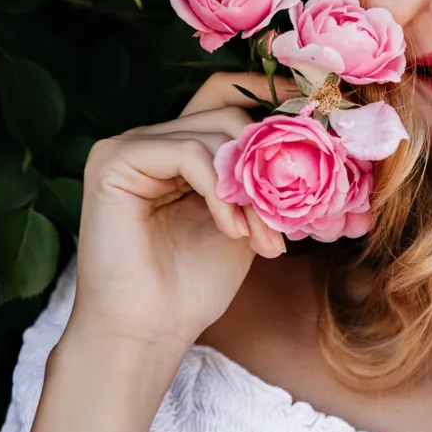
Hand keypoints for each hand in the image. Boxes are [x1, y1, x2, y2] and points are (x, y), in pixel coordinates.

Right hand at [69, 73, 298, 355]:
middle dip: (269, 158)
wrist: (148, 334)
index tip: (318, 119)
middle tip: (293, 210)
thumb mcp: (247, 219)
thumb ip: (264, 176)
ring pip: (213, 133)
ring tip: (264, 237)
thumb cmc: (194, 285)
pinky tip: (232, 232)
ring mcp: (128, 146)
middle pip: (226, 112)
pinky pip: (187, 152)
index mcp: (177, 147)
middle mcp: (149, 138)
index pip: (226, 97)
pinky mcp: (112, 160)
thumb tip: (317, 133)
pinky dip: (220, 191)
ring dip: (251, 188)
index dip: (270, 99)